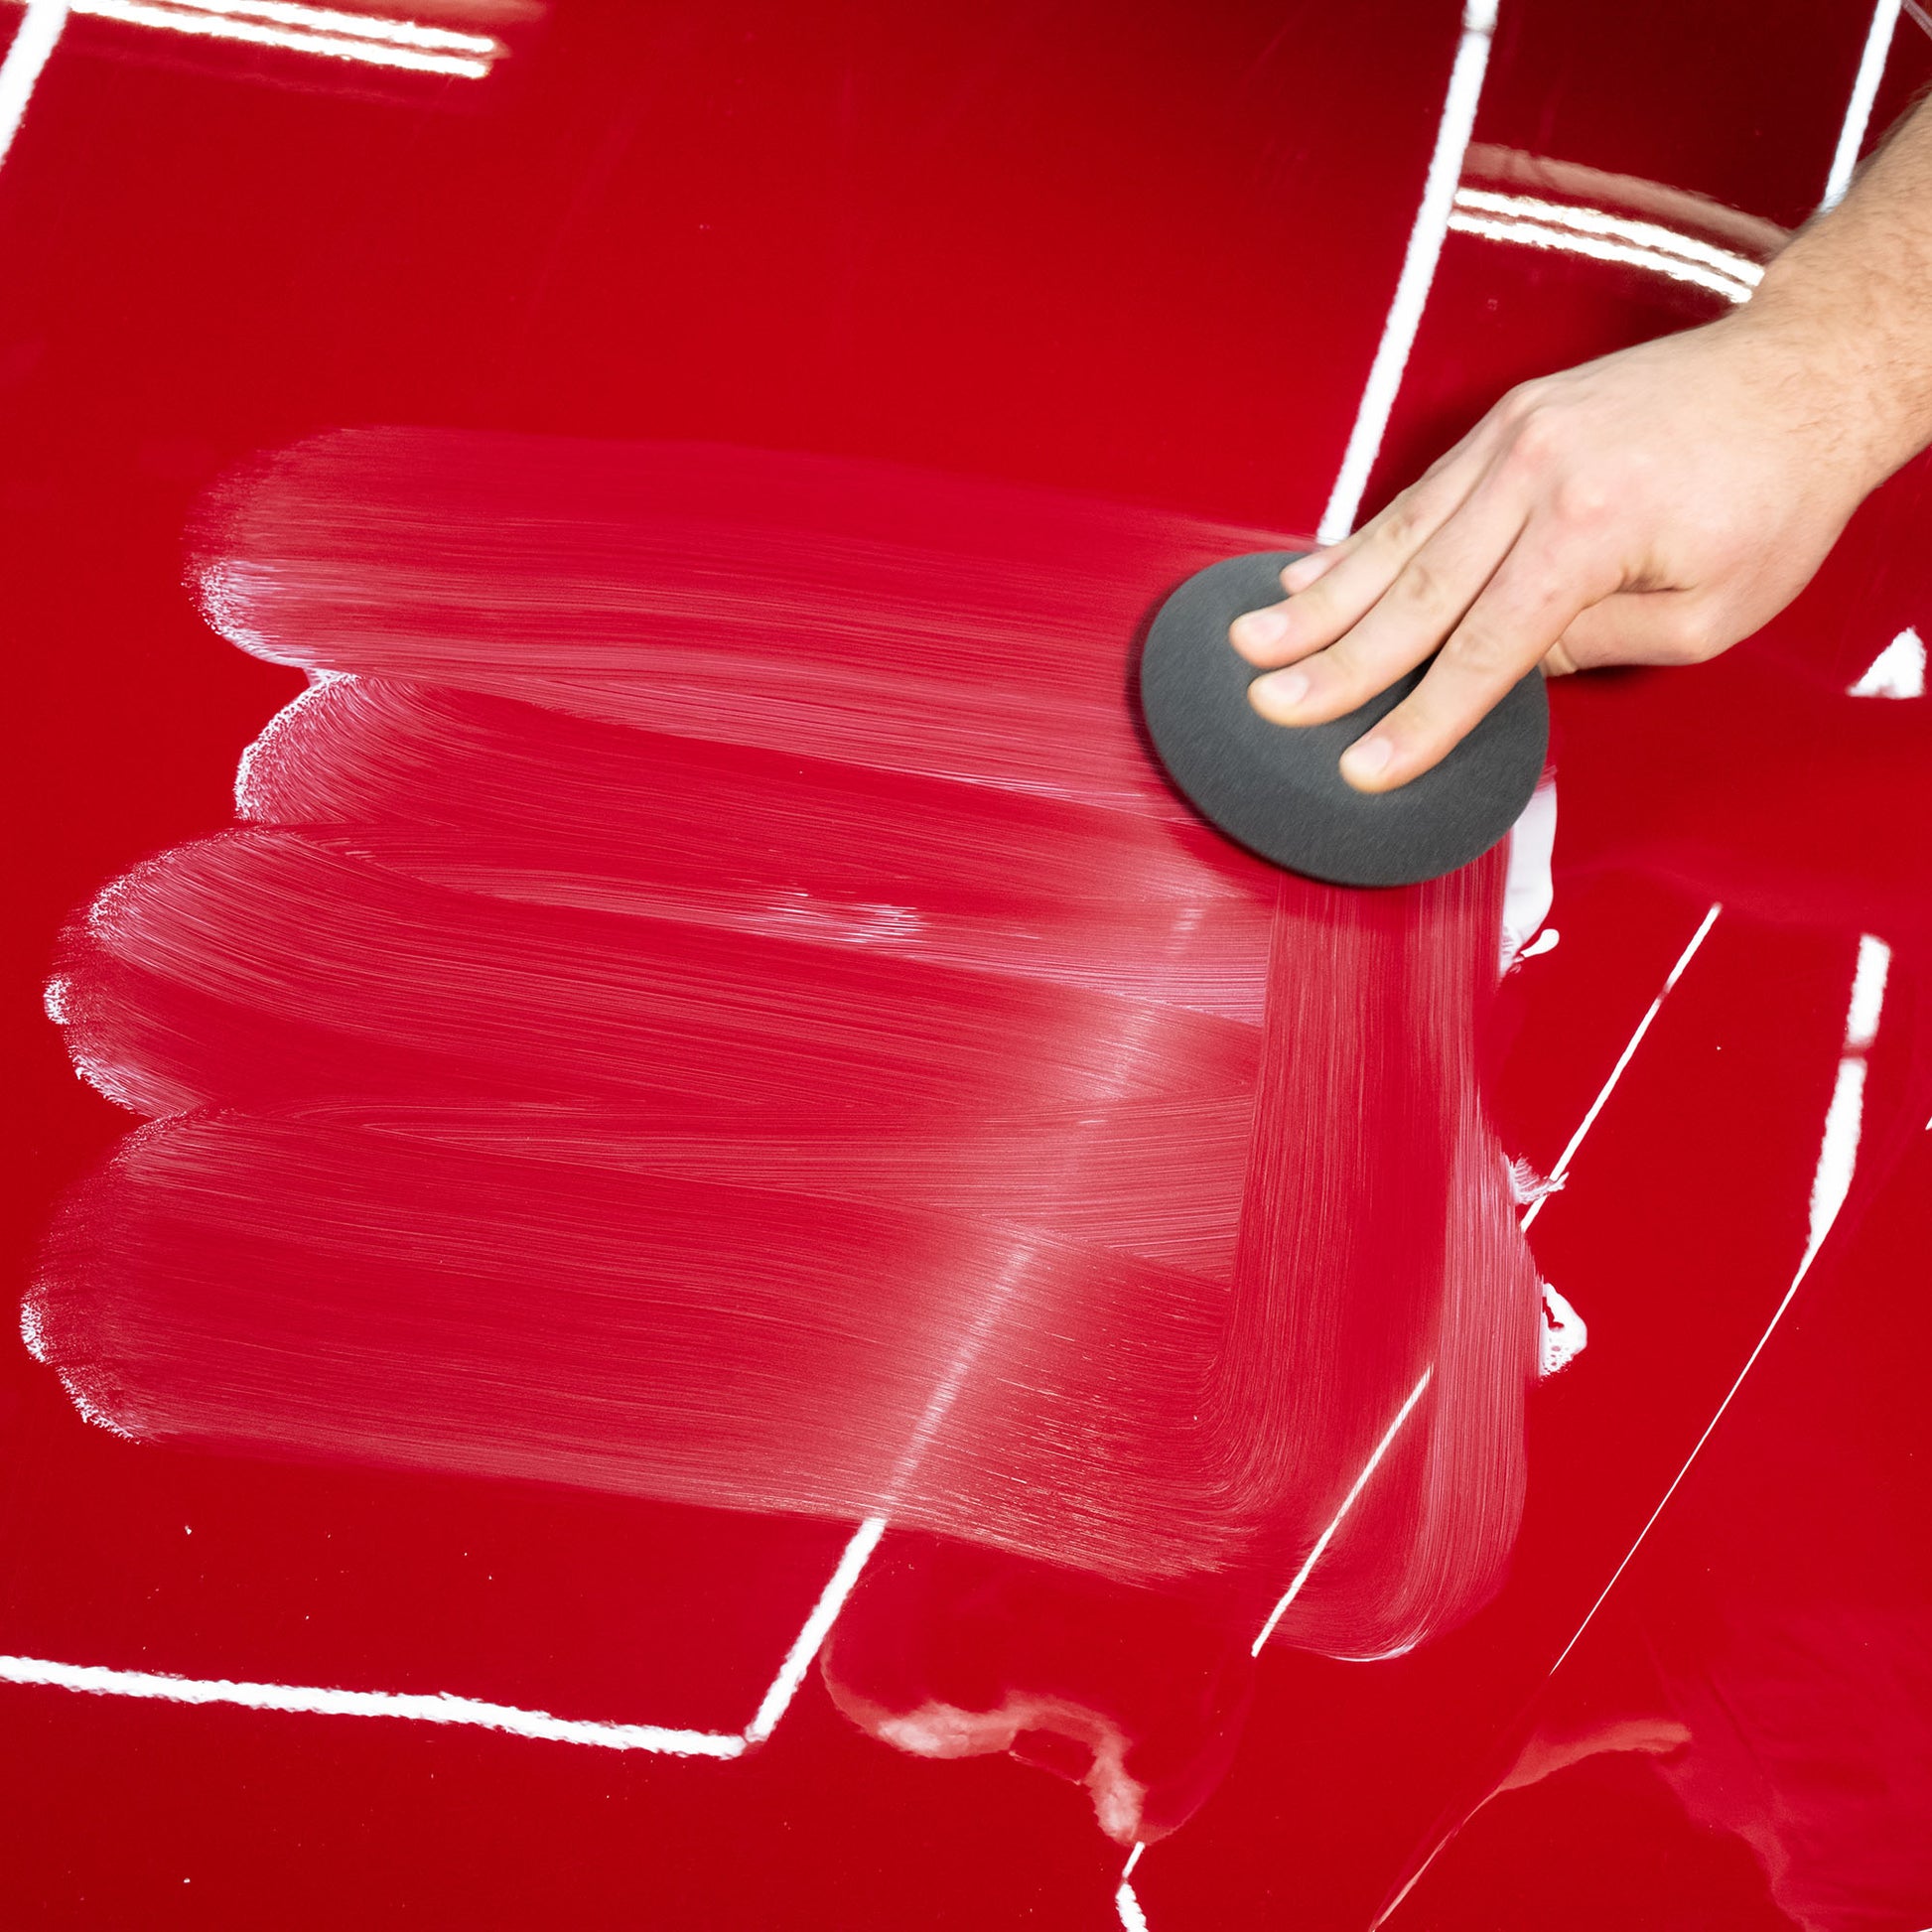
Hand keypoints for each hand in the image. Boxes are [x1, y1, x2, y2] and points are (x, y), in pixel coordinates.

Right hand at [1228, 314, 1882, 791]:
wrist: (1804, 369)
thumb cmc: (1777, 493)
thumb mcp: (1710, 612)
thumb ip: (1594, 645)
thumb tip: (1507, 665)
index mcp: (1592, 526)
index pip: (1484, 648)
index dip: (1419, 717)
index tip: (1364, 766)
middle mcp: (1539, 471)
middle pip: (1415, 589)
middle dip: (1333, 658)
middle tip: (1267, 701)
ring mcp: (1516, 436)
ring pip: (1398, 534)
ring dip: (1319, 596)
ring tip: (1254, 640)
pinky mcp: (1510, 420)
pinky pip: (1419, 494)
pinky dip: (1358, 540)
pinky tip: (1309, 574)